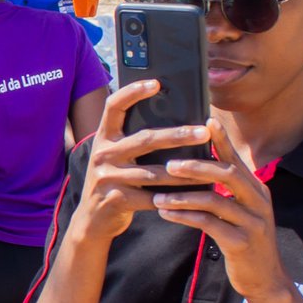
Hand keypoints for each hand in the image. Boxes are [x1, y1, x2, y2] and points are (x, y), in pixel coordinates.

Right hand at [72, 80, 210, 243]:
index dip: (132, 92)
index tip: (156, 82)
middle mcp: (103, 154)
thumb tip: (172, 118)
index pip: (113, 106)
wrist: (92, 219)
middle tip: (203, 131)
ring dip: (185, 171)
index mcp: (103, 138)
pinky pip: (153, 197)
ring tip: (209, 167)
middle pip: (145, 139)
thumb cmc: (113, 180)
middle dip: (178, 135)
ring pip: (155, 172)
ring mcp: (108, 178)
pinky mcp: (117, 199)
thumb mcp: (115, 157)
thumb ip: (132, 140)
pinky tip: (196, 193)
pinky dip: (177, 196)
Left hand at [151, 118, 289, 302]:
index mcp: (256, 189)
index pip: (236, 159)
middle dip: (197, 166)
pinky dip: (185, 217)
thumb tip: (199, 166)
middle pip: (228, 174)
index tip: (205, 121)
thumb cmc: (242, 239)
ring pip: (215, 200)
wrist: (264, 279)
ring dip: (183, 196)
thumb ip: (225, 190)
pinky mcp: (242, 242)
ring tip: (158, 197)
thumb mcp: (238, 211)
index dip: (222, 140)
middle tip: (169, 165)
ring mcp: (252, 222)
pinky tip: (166, 215)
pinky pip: (210, 224)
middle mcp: (258, 201)